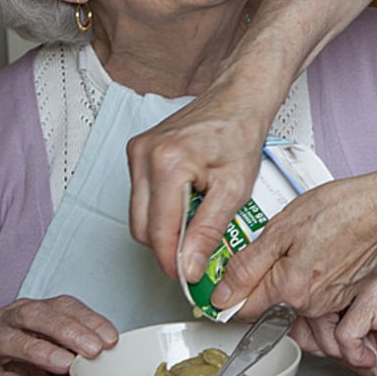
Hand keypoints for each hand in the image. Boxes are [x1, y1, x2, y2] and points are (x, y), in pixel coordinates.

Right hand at [0, 296, 117, 375]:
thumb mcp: (40, 361)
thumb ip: (66, 353)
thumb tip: (102, 354)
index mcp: (21, 313)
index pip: (59, 305)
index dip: (87, 318)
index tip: (111, 337)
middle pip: (35, 315)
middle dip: (68, 329)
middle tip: (94, 348)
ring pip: (12, 341)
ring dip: (45, 352)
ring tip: (71, 365)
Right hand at [126, 87, 268, 279]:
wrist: (237, 99)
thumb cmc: (239, 133)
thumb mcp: (234, 188)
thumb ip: (209, 231)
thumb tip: (189, 266)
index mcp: (167, 164)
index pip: (158, 233)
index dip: (173, 262)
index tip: (189, 276)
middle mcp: (144, 155)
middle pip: (142, 228)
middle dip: (168, 246)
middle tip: (197, 252)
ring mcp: (137, 151)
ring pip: (138, 214)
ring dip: (165, 227)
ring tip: (197, 220)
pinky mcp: (138, 151)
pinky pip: (141, 196)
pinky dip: (162, 208)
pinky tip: (187, 200)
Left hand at [211, 173, 376, 316]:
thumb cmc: (336, 210)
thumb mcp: (280, 229)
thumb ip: (247, 266)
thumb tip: (223, 295)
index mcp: (289, 292)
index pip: (242, 309)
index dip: (230, 290)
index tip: (230, 274)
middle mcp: (308, 306)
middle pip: (265, 302)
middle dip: (260, 277)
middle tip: (271, 244)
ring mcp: (327, 302)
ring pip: (287, 295)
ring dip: (283, 273)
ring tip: (298, 242)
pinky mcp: (339, 294)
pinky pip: (309, 290)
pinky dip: (304, 272)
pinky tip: (313, 248)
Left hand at [293, 274, 376, 375]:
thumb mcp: (338, 344)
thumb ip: (310, 332)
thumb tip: (277, 325)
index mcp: (337, 283)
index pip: (297, 298)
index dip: (296, 326)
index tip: (303, 339)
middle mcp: (347, 278)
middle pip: (305, 312)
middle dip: (321, 342)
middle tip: (347, 348)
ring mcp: (362, 282)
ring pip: (322, 320)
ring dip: (339, 348)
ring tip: (361, 347)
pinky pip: (345, 332)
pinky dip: (355, 351)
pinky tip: (371, 350)